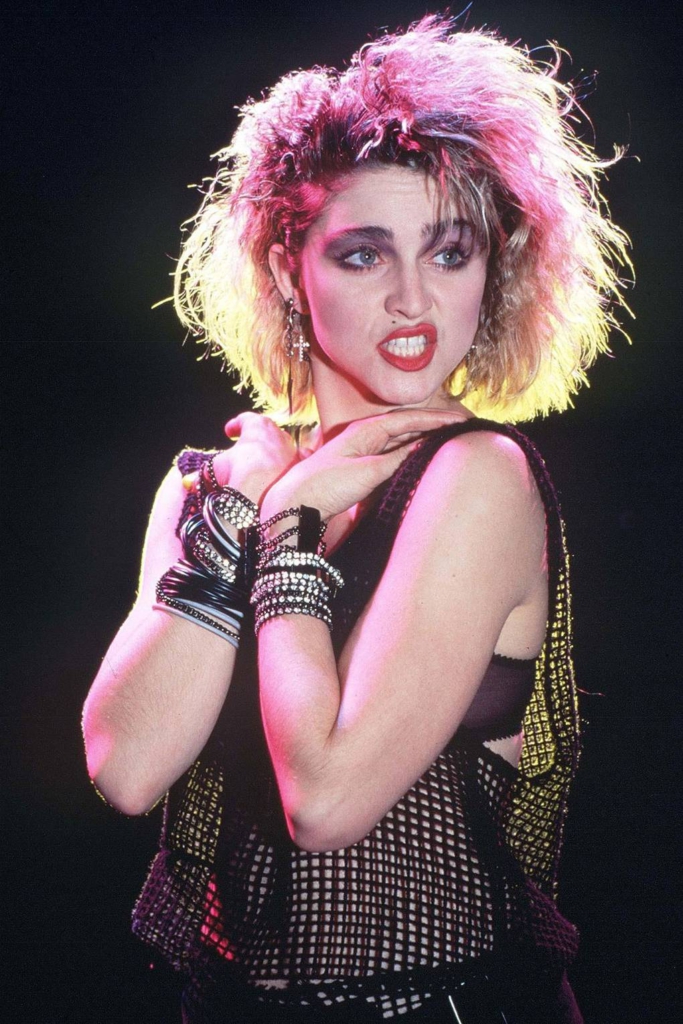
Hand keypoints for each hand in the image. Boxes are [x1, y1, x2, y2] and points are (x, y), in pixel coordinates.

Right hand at [183, 412, 298, 504]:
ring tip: (261, 466)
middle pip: (266, 432)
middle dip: (255, 440)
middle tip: (245, 449)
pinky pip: (299, 461)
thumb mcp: (216, 469)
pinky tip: (287, 472)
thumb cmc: (240, 473)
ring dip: (272, 453)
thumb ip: (203, 473)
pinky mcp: (302, 467)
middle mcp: (279, 434)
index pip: (246, 419)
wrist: (268, 493)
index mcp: (258, 426)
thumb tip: (188, 483)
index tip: (230, 431)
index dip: (236, 424)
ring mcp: (293, 449)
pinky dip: (293, 464)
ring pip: (282, 447)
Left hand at [261, 407, 469, 521]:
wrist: (297, 505)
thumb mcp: (368, 471)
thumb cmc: (327, 484)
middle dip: (436, 426)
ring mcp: (365, 452)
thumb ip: (399, 459)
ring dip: (425, 440)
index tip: (463, 421)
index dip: (438, 419)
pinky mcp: (363, 469)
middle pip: (409, 426)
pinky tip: (424, 460)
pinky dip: (413, 455)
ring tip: (451, 441)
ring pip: (403, 441)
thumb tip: (427, 447)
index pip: (411, 419)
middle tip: (464, 428)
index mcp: (368, 430)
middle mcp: (367, 436)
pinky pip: (395, 456)